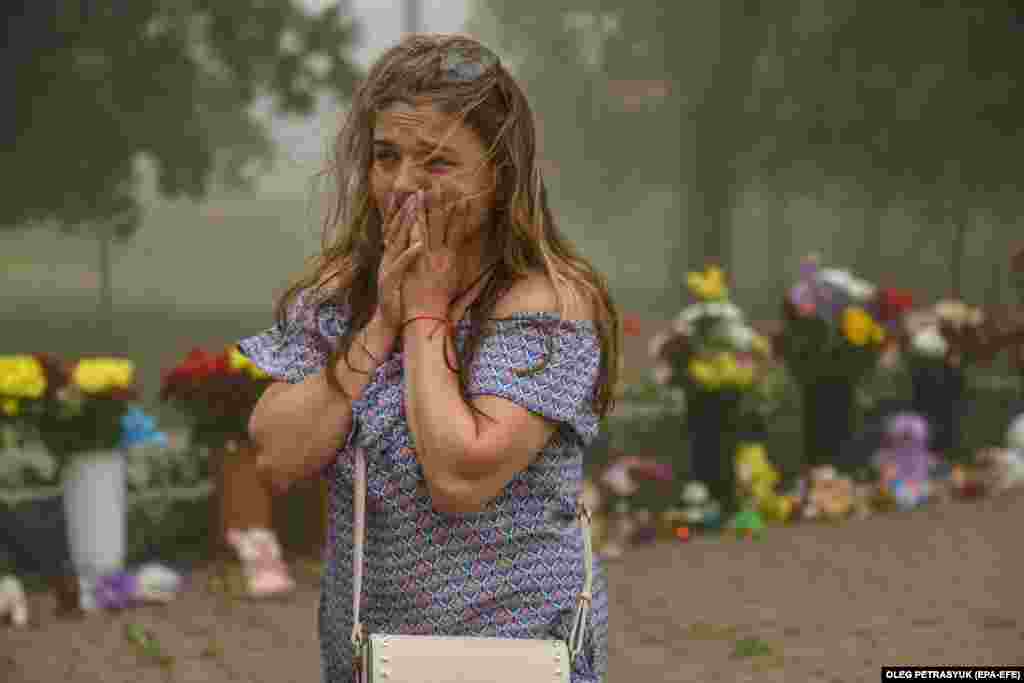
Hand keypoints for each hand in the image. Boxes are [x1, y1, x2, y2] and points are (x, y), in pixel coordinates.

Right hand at [375, 192, 423, 331]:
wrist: (387, 321)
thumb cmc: (398, 298)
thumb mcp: (399, 272)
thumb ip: (403, 255)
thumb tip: (410, 241)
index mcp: (390, 255)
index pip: (393, 227)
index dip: (398, 209)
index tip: (406, 192)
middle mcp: (387, 258)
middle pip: (395, 229)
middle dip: (405, 209)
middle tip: (415, 192)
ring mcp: (387, 268)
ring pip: (397, 241)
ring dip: (406, 223)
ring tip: (416, 207)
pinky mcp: (391, 281)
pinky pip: (402, 265)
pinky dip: (410, 254)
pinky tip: (420, 244)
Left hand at [401, 185, 470, 318]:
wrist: (427, 315)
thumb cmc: (440, 303)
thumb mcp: (455, 285)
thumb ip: (464, 272)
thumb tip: (478, 268)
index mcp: (452, 259)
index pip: (458, 231)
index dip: (461, 214)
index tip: (464, 198)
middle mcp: (442, 254)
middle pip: (444, 223)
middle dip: (444, 202)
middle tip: (444, 184)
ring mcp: (429, 255)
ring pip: (430, 226)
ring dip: (429, 206)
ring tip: (428, 188)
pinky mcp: (417, 260)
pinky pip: (416, 236)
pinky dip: (416, 221)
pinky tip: (414, 208)